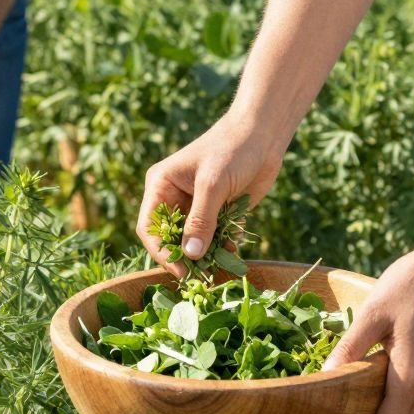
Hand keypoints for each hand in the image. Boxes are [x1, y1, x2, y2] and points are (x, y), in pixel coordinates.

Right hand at [138, 113, 280, 263]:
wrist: (263, 135)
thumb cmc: (231, 150)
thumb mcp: (212, 184)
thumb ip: (201, 220)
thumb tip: (189, 255)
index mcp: (161, 185)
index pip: (149, 227)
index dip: (161, 251)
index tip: (180, 271)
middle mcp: (174, 197)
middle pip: (169, 238)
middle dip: (183, 258)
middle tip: (200, 278)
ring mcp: (197, 206)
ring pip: (193, 241)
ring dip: (205, 256)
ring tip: (220, 268)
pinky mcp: (218, 211)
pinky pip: (214, 238)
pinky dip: (222, 248)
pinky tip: (234, 252)